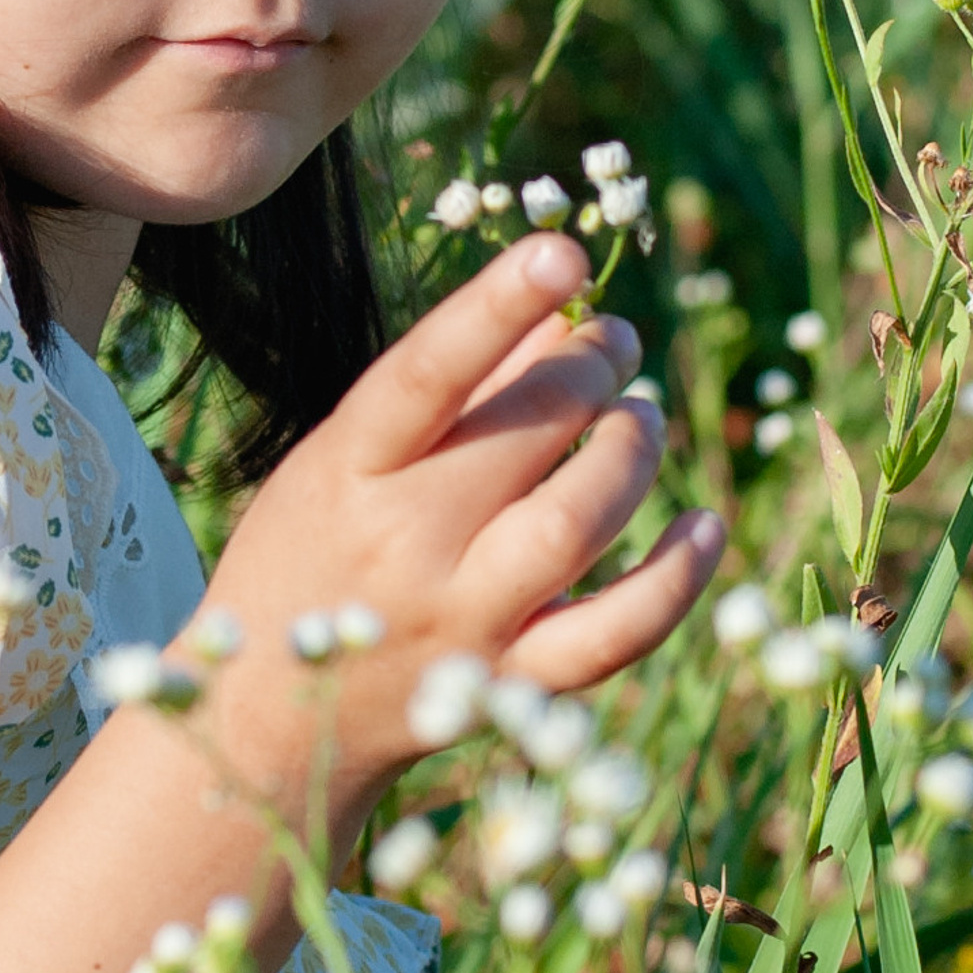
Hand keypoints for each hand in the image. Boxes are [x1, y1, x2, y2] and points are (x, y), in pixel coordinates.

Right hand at [189, 234, 724, 796]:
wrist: (269, 720)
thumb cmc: (309, 552)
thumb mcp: (342, 456)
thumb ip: (448, 389)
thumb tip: (552, 311)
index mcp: (348, 471)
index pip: (429, 373)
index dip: (496, 306)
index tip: (561, 253)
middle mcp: (404, 545)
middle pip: (523, 436)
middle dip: (589, 368)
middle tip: (614, 339)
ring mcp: (462, 622)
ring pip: (575, 525)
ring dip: (629, 453)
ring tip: (639, 416)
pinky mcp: (511, 688)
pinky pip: (614, 634)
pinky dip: (674, 578)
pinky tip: (702, 524)